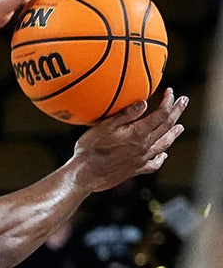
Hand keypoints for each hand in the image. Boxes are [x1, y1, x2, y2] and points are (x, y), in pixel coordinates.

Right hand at [71, 88, 187, 192]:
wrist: (85, 175)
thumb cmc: (90, 149)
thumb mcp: (103, 127)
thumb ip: (124, 115)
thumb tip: (143, 103)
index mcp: (137, 133)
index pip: (160, 114)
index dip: (168, 102)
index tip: (170, 92)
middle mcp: (144, 146)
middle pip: (167, 127)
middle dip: (177, 112)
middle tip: (184, 101)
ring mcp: (141, 159)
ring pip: (164, 144)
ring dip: (174, 133)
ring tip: (180, 126)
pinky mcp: (135, 170)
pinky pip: (154, 164)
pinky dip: (161, 158)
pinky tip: (163, 155)